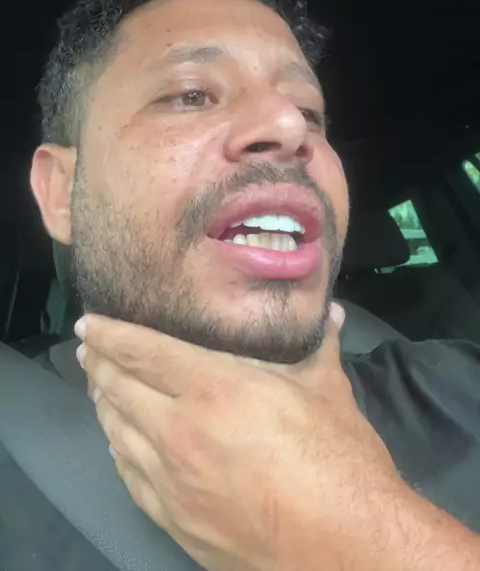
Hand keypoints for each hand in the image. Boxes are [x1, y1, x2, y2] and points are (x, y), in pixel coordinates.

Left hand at [76, 304, 406, 570]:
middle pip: (120, 389)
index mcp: (215, 391)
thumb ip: (319, 347)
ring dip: (104, 405)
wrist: (348, 550)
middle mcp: (180, 433)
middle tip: (90, 349)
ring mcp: (173, 482)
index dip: (111, 334)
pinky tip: (118, 442)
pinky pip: (130, 478)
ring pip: (117, 433)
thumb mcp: (329, 393)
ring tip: (100, 388)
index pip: (143, 352)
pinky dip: (118, 451)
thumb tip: (332, 314)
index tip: (90, 322)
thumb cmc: (340, 463)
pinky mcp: (175, 521)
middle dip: (99, 364)